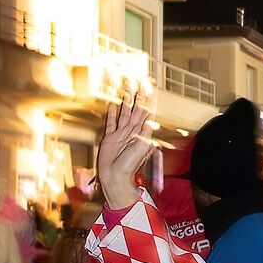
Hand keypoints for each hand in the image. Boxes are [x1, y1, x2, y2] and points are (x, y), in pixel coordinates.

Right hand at [96, 91, 154, 210]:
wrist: (116, 176)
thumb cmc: (130, 165)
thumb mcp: (141, 148)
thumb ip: (145, 134)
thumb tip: (150, 121)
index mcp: (141, 134)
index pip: (147, 115)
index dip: (149, 103)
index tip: (152, 92)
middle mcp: (132, 132)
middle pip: (136, 111)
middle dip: (138, 99)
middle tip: (139, 85)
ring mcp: (120, 134)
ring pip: (124, 114)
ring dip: (126, 103)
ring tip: (127, 92)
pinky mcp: (110, 138)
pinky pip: (111, 123)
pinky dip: (112, 114)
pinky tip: (112, 106)